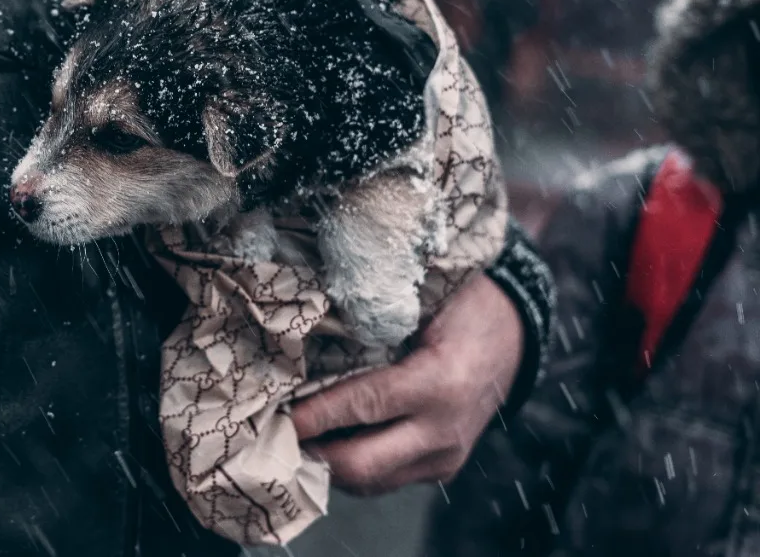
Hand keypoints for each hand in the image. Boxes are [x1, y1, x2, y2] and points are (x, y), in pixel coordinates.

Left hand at [290, 274, 522, 495]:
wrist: (514, 334)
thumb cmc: (462, 304)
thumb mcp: (419, 305)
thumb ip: (369, 328)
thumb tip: (303, 342)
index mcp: (441, 383)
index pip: (363, 406)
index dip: (314, 414)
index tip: (276, 414)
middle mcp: (444, 431)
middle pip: (361, 463)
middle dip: (310, 451)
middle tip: (272, 430)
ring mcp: (445, 457)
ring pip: (369, 481)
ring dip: (326, 463)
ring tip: (292, 434)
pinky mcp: (442, 469)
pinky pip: (385, 479)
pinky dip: (351, 465)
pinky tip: (327, 439)